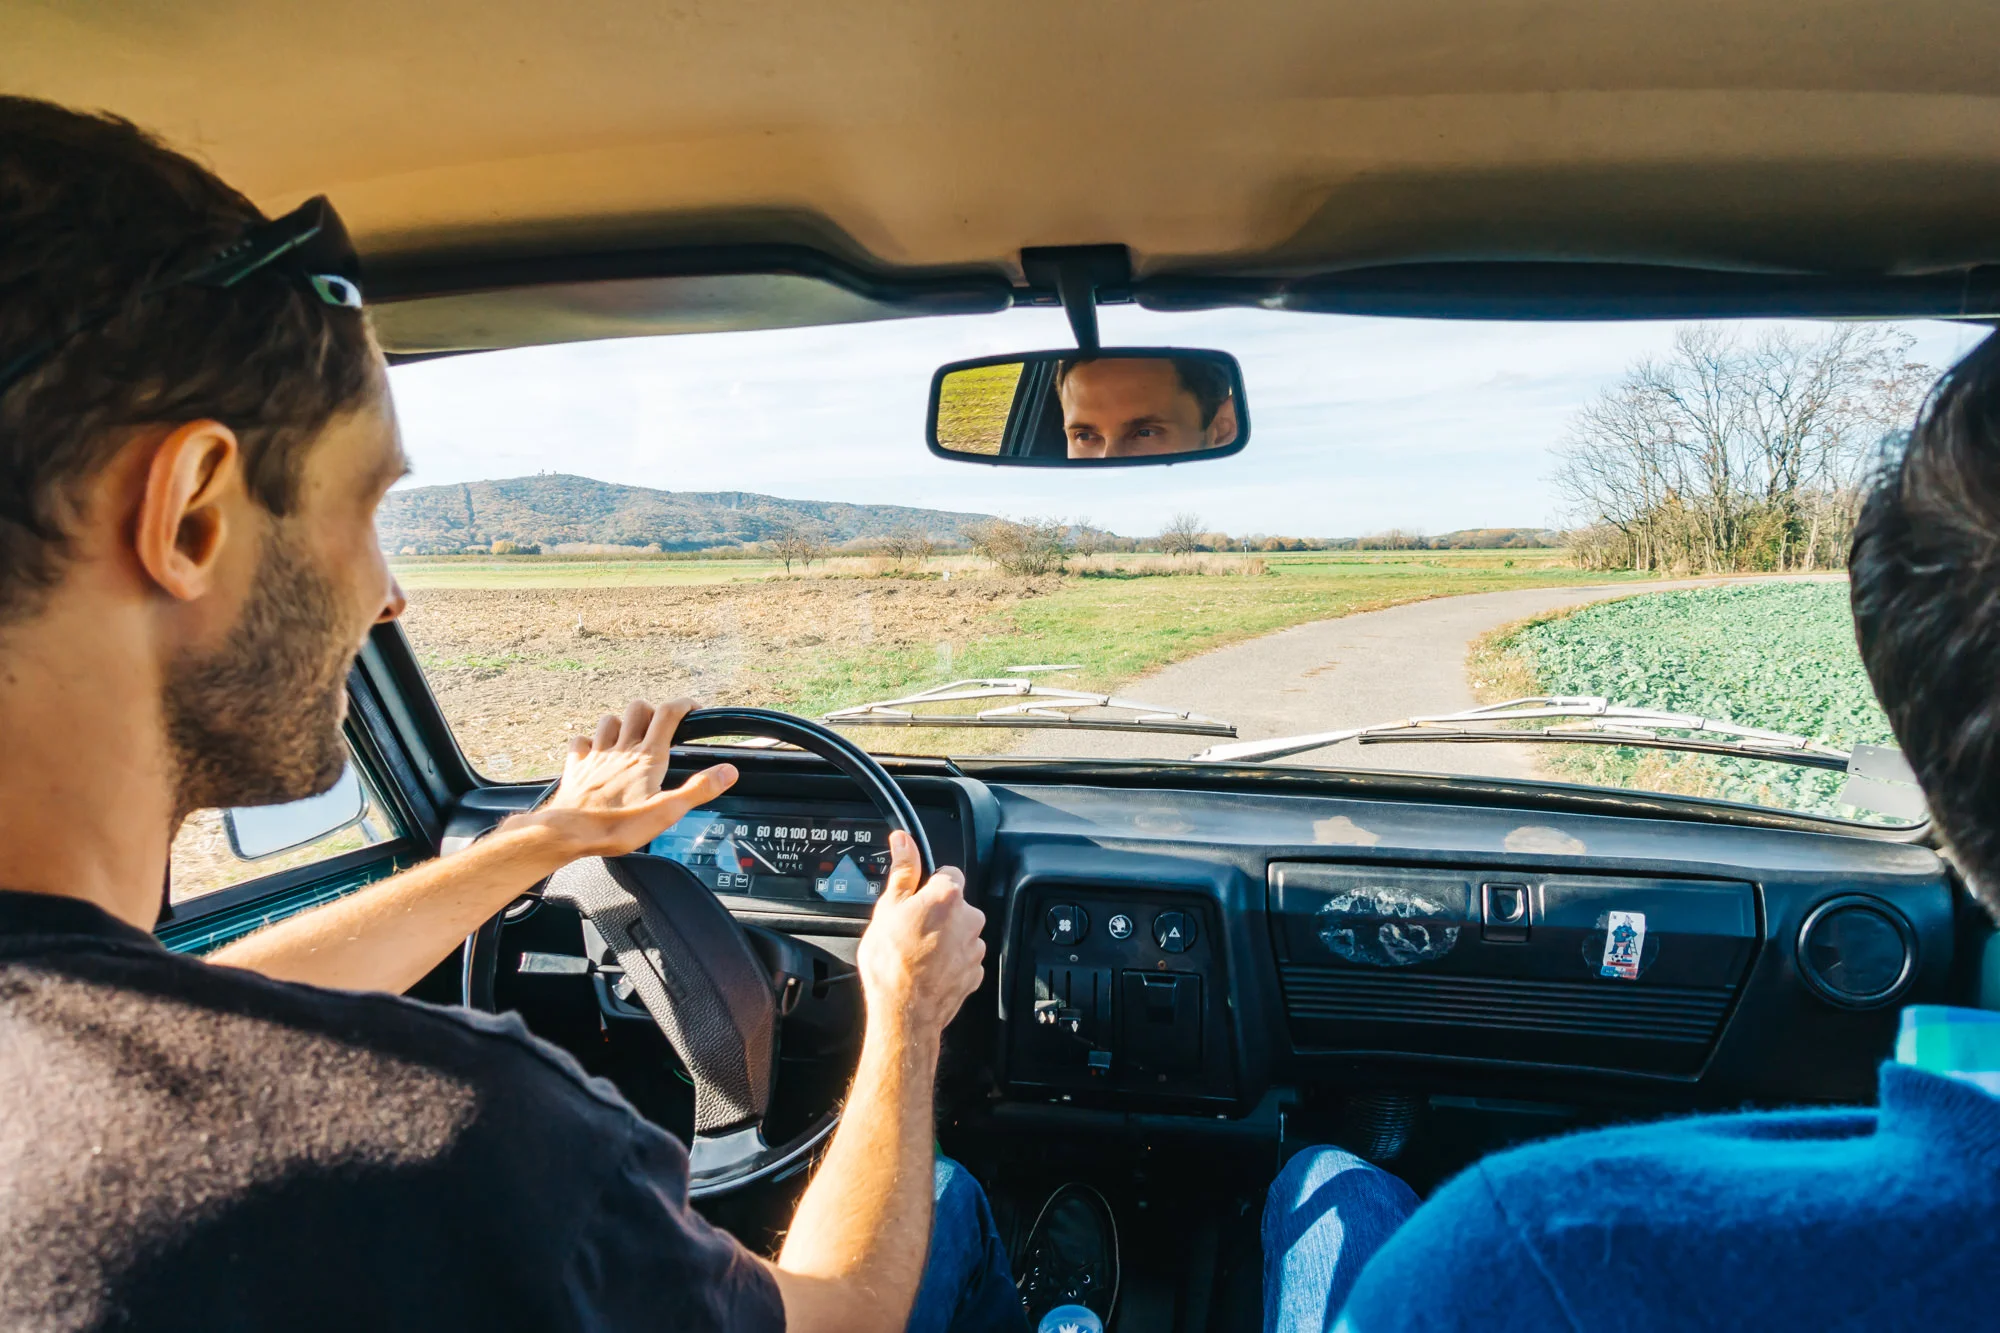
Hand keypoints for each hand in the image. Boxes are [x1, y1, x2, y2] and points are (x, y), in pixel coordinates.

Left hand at [506, 698, 737, 861]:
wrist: (569, 832)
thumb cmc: (616, 825)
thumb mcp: (667, 812)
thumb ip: (699, 789)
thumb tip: (728, 771)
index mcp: (647, 758)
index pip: (668, 715)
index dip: (683, 705)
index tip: (693, 708)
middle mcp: (622, 749)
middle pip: (638, 709)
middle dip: (652, 711)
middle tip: (660, 726)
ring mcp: (597, 755)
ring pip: (609, 721)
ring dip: (621, 722)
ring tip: (630, 736)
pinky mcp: (576, 766)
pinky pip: (580, 742)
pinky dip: (589, 741)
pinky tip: (594, 751)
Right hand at [855, 831, 985, 1038]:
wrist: (904, 1012)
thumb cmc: (892, 963)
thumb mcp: (887, 909)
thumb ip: (903, 871)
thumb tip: (904, 841)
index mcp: (948, 896)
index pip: (947, 873)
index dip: (928, 885)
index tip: (914, 899)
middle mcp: (970, 918)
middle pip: (955, 904)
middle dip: (936, 914)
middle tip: (909, 930)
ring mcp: (975, 948)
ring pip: (959, 932)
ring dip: (943, 938)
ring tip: (916, 954)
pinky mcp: (976, 973)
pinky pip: (963, 958)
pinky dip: (949, 961)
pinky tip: (927, 970)